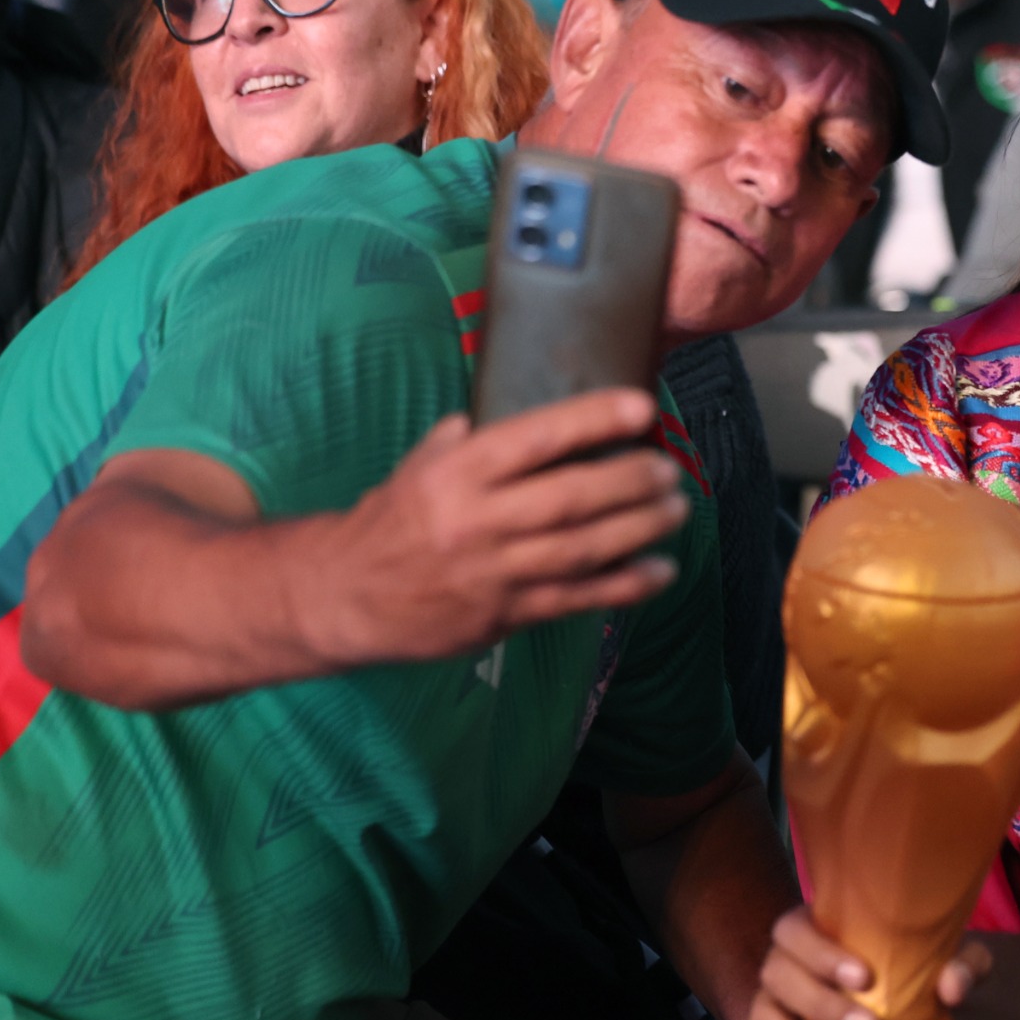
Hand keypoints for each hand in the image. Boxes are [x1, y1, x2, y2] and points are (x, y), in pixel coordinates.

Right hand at [304, 388, 686, 666]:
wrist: (343, 595)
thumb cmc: (390, 521)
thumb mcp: (418, 465)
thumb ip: (467, 437)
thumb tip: (507, 404)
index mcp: (457, 472)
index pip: (535, 438)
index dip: (593, 420)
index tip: (642, 407)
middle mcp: (477, 520)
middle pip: (571, 496)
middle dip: (631, 479)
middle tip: (670, 467)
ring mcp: (494, 571)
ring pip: (583, 547)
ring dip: (640, 528)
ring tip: (677, 508)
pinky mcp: (506, 614)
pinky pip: (578, 597)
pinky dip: (626, 585)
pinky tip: (661, 570)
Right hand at [739, 908, 990, 1019]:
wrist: (900, 1008)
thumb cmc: (913, 974)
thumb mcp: (945, 962)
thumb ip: (961, 963)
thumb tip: (952, 987)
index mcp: (815, 929)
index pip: (796, 930)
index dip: (821, 952)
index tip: (864, 978)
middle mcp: (784, 963)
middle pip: (779, 975)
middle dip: (822, 1005)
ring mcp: (770, 1003)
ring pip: (764, 1017)